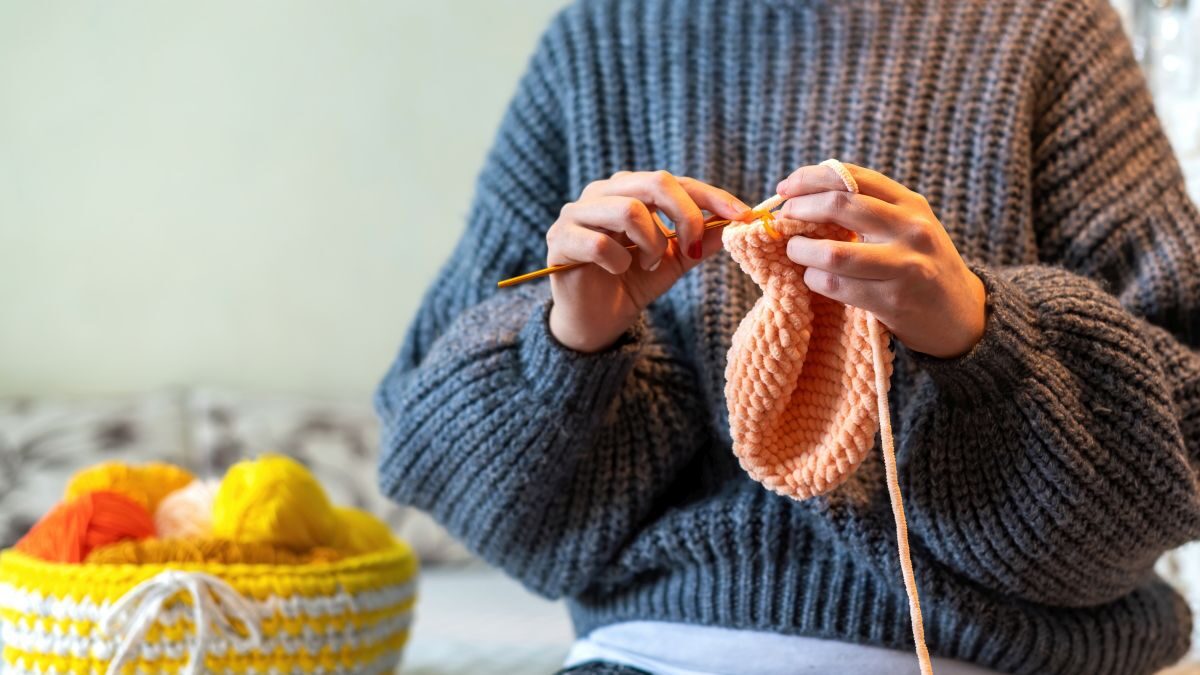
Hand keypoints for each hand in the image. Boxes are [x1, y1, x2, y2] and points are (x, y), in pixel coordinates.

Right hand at [547, 171, 751, 352]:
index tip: (742, 215)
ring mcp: (576, 213)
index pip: (675, 181)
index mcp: (628, 189)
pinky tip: (619, 272)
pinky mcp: (559, 240)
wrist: (595, 321)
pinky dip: (619, 262)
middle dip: (685, 216)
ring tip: (648, 265)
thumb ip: (700, 240)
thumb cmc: (631, 284)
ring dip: (651, 244)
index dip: (711, 196)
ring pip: (628, 210)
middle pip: (653, 182)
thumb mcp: (674, 261)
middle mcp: (601, 193)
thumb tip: (737, 221)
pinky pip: (599, 243)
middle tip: (692, 248)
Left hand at [776, 163, 985, 358]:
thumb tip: (803, 196)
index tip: (785, 188)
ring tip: (794, 251)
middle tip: (784, 219)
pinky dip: (813, 279)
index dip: (810, 177)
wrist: (962, 316)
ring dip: (801, 250)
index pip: (852, 176)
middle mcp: (911, 228)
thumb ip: (869, 209)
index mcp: (911, 203)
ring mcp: (904, 265)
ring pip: (833, 252)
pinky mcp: (892, 301)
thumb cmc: (920, 266)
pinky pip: (836, 286)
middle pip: (840, 205)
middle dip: (800, 209)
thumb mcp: (907, 227)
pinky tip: (811, 277)